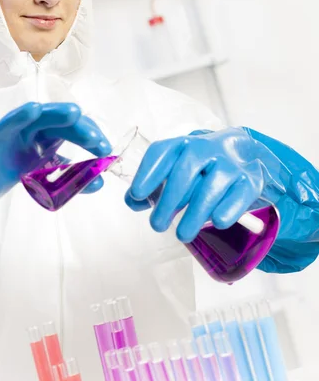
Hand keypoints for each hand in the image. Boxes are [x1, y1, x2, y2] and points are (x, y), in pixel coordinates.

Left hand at [0, 102, 110, 217]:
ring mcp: (38, 138)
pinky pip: (69, 150)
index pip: (9, 122)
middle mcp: (22, 132)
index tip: (34, 110)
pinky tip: (98, 170)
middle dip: (70, 125)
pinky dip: (84, 157)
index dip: (21, 116)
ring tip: (104, 150)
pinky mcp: (50, 149)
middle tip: (93, 138)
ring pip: (64, 129)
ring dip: (85, 135)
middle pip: (47, 120)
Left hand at [125, 127, 284, 242]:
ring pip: (211, 187)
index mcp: (182, 145)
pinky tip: (217, 222)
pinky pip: (239, 196)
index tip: (137, 195)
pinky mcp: (250, 180)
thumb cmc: (201, 168)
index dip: (148, 173)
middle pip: (185, 172)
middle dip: (169, 201)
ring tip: (182, 235)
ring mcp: (229, 164)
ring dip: (195, 214)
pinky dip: (227, 210)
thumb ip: (153, 186)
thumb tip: (132, 201)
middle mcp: (206, 149)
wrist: (244, 155)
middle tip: (157, 225)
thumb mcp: (176, 170)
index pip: (162, 153)